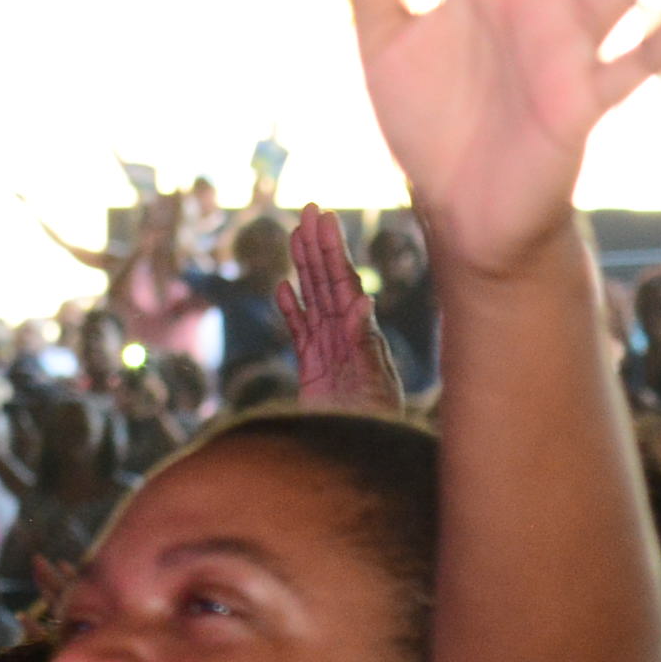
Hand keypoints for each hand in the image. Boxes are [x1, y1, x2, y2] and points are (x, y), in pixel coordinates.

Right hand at [279, 203, 398, 412]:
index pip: (343, 281)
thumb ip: (365, 342)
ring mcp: (329, 349)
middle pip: (328, 281)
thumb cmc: (376, 420)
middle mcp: (345, 334)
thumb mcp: (372, 381)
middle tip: (310, 210)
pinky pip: (300, 331)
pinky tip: (284, 289)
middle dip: (318, 246)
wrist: (363, 451)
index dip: (332, 249)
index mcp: (359, 331)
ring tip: (297, 237)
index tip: (323, 218)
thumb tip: (362, 300)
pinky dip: (292, 309)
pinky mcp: (314, 368)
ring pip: (313, 299)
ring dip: (305, 268)